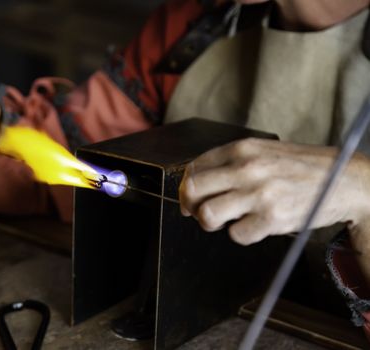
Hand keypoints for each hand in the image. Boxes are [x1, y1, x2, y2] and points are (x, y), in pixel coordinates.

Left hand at [179, 138, 369, 244]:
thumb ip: (233, 162)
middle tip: (201, 212)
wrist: (345, 179)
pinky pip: (236, 235)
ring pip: (207, 214)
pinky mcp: (271, 218)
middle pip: (193, 190)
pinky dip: (241, 234)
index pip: (195, 168)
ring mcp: (258, 193)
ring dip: (211, 223)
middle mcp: (247, 168)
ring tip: (227, 220)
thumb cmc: (303, 167)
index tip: (190, 198)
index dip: (187, 187)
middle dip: (191, 205)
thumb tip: (200, 182)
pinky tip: (254, 225)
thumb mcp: (265, 151)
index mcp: (243, 148)